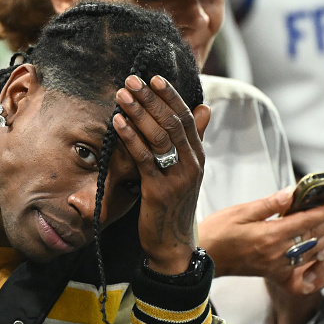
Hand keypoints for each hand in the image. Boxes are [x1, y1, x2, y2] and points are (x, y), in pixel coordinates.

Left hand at [113, 74, 208, 274]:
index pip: (186, 118)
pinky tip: (118, 122)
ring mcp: (177, 177)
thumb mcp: (187, 171)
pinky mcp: (159, 191)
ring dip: (138, 112)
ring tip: (122, 94)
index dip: (170, 96)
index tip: (153, 78)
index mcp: (198, 156)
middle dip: (151, 99)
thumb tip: (205, 109)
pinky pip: (144, 158)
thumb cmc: (174, 206)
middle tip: (131, 80)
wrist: (173, 245)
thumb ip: (193, 140)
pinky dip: (130, 137)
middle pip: (172, 122)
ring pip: (159, 136)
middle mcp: (192, 164)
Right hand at [198, 187, 323, 293]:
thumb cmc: (216, 232)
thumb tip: (292, 193)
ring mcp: (277, 266)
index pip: (307, 221)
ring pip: (313, 254)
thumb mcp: (239, 212)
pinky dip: (320, 264)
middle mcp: (277, 254)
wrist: (201, 257)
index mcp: (269, 235)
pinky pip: (305, 273)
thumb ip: (268, 204)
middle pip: (315, 237)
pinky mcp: (273, 274)